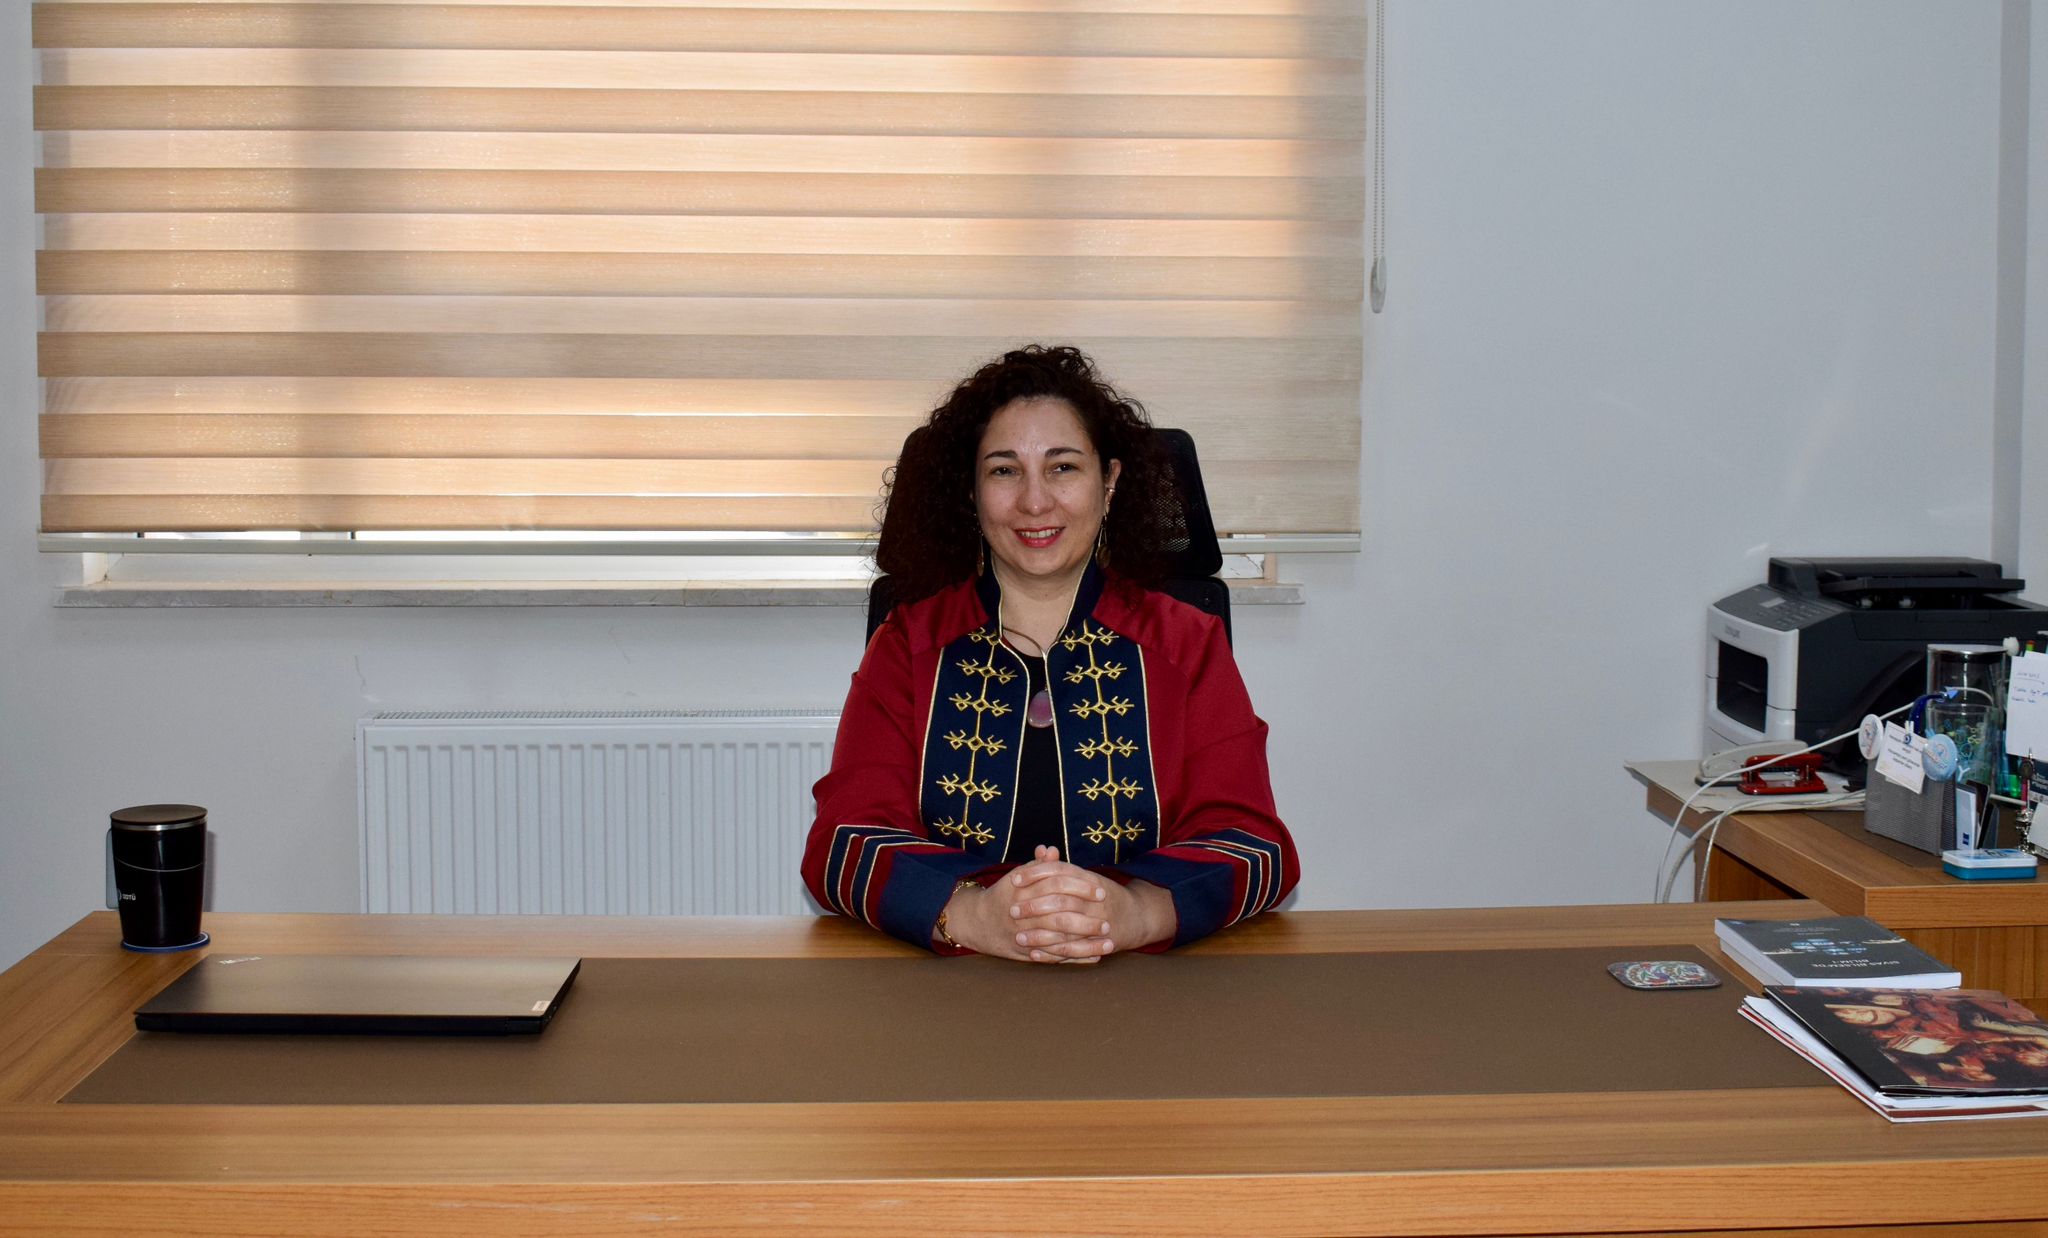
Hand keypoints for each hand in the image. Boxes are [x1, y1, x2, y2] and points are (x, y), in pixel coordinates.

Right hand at [932, 856, 1093, 962]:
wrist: (977, 922)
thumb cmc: (1003, 896)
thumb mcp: (1017, 877)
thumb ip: (1038, 866)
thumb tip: (1052, 850)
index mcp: (1022, 890)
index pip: (1056, 885)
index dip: (1080, 887)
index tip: (1101, 890)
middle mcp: (1023, 914)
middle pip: (1059, 917)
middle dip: (1087, 920)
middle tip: (1109, 920)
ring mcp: (1023, 936)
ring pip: (1058, 942)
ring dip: (1086, 944)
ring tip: (1109, 942)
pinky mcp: (1025, 954)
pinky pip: (1053, 958)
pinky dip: (1075, 959)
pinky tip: (1095, 957)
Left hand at [1007, 847, 1175, 962]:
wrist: (1139, 916)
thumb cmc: (1106, 895)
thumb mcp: (1087, 877)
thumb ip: (1063, 867)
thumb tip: (1042, 850)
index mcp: (1090, 879)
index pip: (1059, 873)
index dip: (1035, 874)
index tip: (1014, 879)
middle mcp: (1094, 900)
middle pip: (1060, 901)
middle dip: (1034, 906)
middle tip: (1012, 910)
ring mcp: (1098, 922)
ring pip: (1065, 928)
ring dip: (1040, 934)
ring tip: (1018, 936)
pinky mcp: (1099, 942)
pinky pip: (1073, 949)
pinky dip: (1053, 952)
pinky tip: (1034, 954)